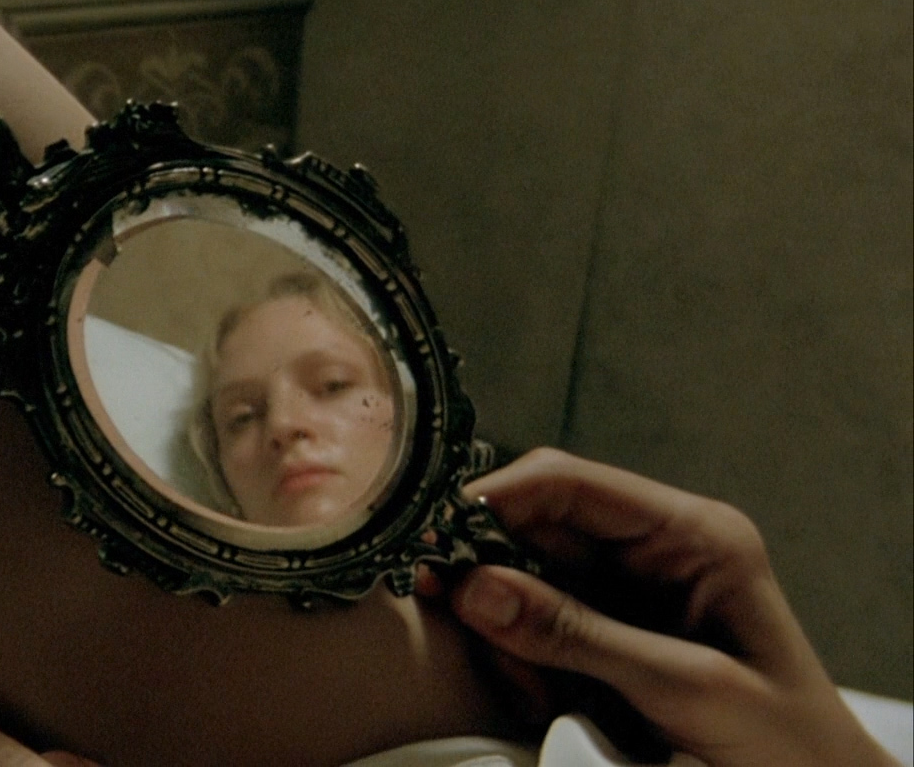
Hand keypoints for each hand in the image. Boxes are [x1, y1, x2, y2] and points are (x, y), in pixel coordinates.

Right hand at [433, 448, 894, 766]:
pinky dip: (520, 659)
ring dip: (505, 632)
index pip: (569, 482)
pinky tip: (542, 697)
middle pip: (534, 528)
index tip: (437, 538)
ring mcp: (628, 589)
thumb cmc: (783, 738)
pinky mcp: (609, 629)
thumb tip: (477, 587)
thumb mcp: (683, 685)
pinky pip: (533, 625)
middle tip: (457, 616)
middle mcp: (654, 549)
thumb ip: (578, 635)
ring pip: (522, 579)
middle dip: (491, 577)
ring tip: (533, 691)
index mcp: (692, 533)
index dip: (494, 499)